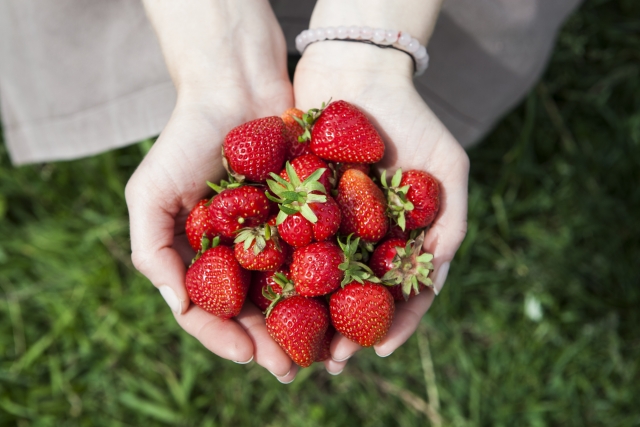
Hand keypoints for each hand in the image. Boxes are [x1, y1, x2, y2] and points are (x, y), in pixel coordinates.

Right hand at [126, 1, 297, 382]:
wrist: (236, 86)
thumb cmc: (186, 137)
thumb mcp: (149, 193)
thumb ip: (152, 251)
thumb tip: (179, 307)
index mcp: (202, 255)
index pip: (209, 311)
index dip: (226, 339)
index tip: (249, 357)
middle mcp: (239, 252)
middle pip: (255, 310)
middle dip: (273, 343)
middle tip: (294, 370)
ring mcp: (274, 235)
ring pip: (292, 292)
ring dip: (307, 325)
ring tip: (326, 352)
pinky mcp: (308, 216)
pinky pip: (321, 256)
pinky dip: (332, 282)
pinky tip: (349, 303)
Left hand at [293, 42, 468, 373]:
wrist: (356, 71)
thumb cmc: (409, 118)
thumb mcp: (447, 168)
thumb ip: (449, 222)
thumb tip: (433, 278)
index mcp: (398, 237)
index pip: (398, 292)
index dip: (392, 323)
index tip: (379, 349)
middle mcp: (361, 237)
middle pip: (352, 297)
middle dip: (342, 331)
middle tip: (328, 361)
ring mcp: (325, 225)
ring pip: (314, 282)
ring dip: (306, 317)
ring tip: (293, 347)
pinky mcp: (290, 207)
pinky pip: (282, 247)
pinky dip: (277, 276)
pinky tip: (267, 299)